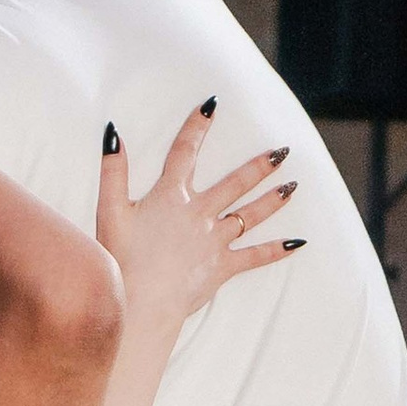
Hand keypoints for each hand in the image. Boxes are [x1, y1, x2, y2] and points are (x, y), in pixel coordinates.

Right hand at [95, 104, 294, 330]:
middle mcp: (199, 213)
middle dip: (260, 165)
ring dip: (274, 199)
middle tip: (283, 151)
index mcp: (171, 196)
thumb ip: (113, 170)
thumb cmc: (121, 257)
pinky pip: (254, 257)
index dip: (196, 127)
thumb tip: (114, 134)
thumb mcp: (109, 209)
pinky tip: (297, 243)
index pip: (184, 153)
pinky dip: (276, 250)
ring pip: (251, 215)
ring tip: (294, 187)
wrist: (141, 300)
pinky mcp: (222, 267)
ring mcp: (214, 240)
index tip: (211, 105)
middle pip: (235, 183)